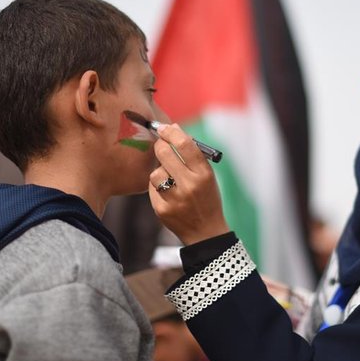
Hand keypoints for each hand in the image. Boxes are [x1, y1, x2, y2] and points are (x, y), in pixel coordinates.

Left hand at [148, 123, 228, 244]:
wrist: (205, 232)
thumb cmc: (206, 198)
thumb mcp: (208, 176)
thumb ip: (192, 156)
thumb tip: (173, 130)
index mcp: (204, 174)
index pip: (185, 144)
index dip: (171, 133)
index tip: (165, 128)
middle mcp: (190, 185)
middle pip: (164, 154)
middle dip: (160, 146)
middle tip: (160, 145)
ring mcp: (175, 199)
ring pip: (155, 173)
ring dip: (159, 171)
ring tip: (169, 177)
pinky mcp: (162, 210)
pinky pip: (151, 189)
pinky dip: (157, 188)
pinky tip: (167, 193)